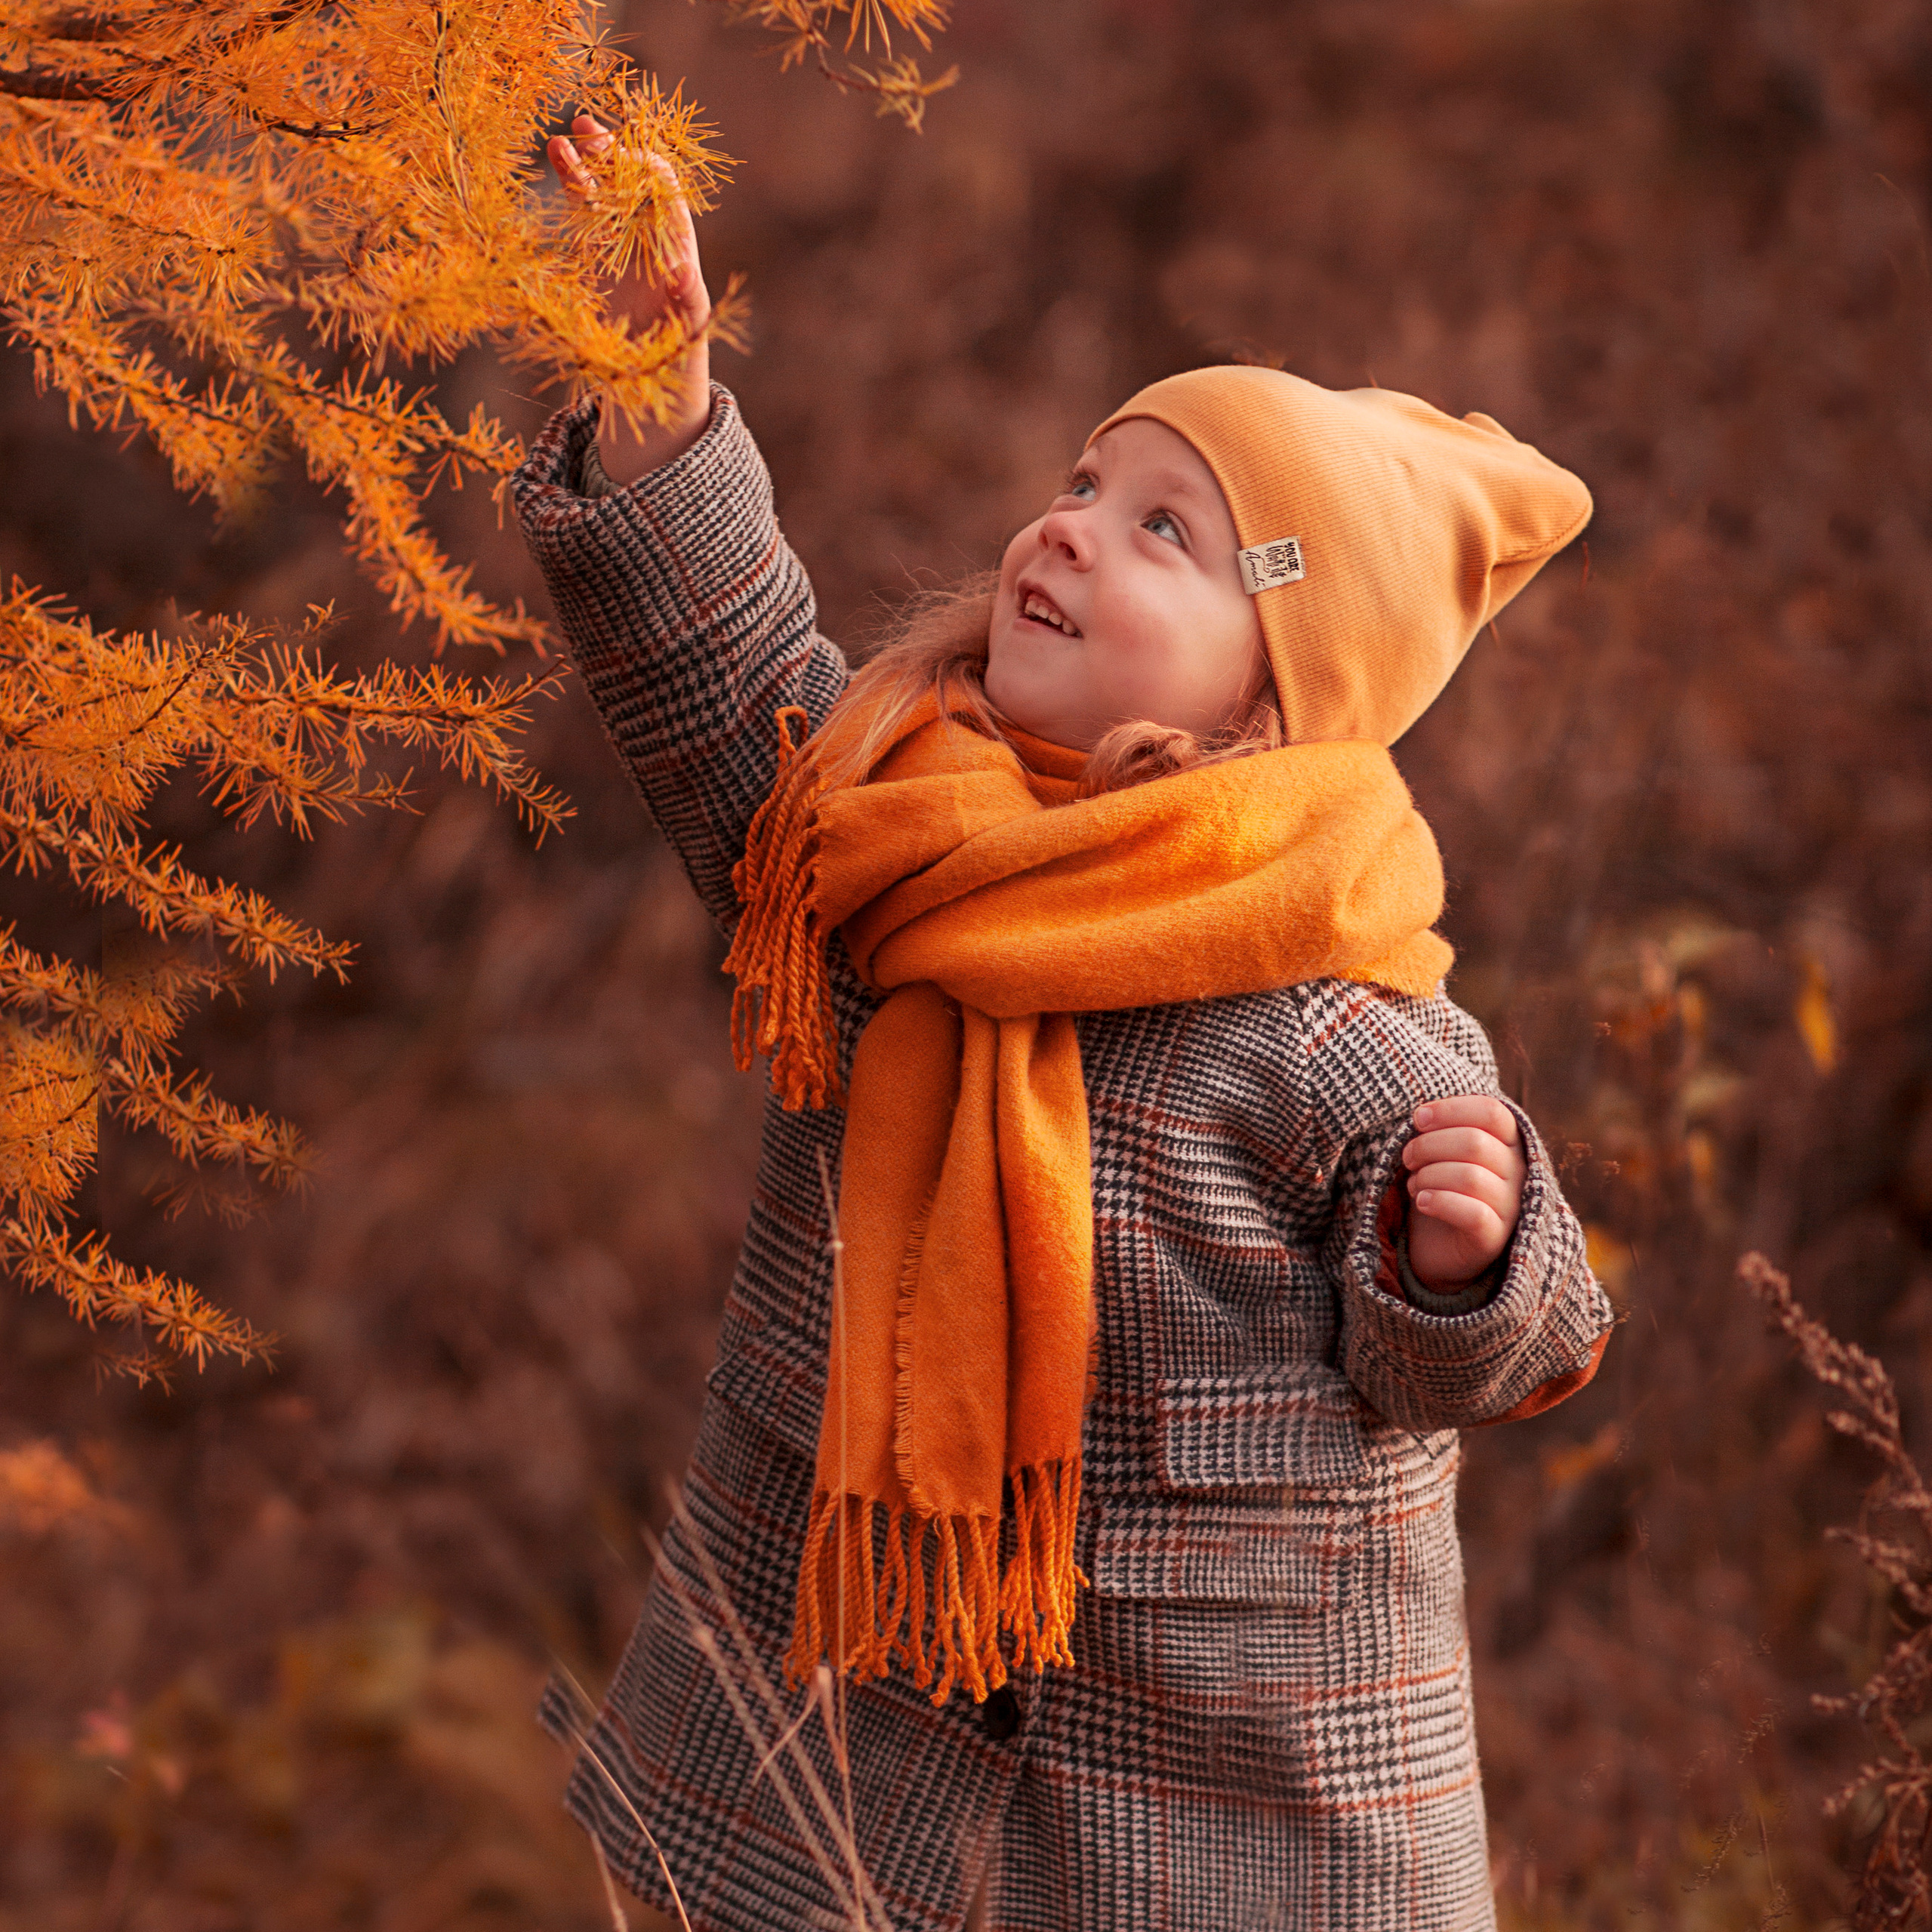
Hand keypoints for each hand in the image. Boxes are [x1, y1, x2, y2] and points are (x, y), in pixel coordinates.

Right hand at [545, 111, 712, 483]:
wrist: (649, 388)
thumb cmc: (675, 363)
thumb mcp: (685, 337)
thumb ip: (687, 305)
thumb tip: (685, 274)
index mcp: (677, 250)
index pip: (666, 193)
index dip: (646, 170)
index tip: (622, 159)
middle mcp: (649, 240)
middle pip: (631, 183)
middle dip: (611, 155)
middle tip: (586, 131)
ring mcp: (620, 245)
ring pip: (603, 192)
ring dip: (584, 163)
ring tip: (560, 140)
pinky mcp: (594, 256)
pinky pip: (583, 212)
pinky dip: (570, 183)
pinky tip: (556, 156)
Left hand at [1401, 1095, 1525, 1287]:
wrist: (1437, 1246)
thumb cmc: (1440, 1187)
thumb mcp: (1440, 1153)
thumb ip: (1439, 1130)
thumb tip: (1422, 1115)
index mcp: (1508, 1143)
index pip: (1493, 1112)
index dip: (1451, 1110)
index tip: (1419, 1119)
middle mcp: (1518, 1172)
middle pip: (1475, 1142)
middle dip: (1429, 1145)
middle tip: (1408, 1158)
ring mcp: (1511, 1206)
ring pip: (1471, 1177)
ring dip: (1429, 1176)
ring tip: (1415, 1185)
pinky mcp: (1495, 1237)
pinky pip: (1473, 1213)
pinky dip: (1440, 1202)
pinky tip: (1423, 1202)